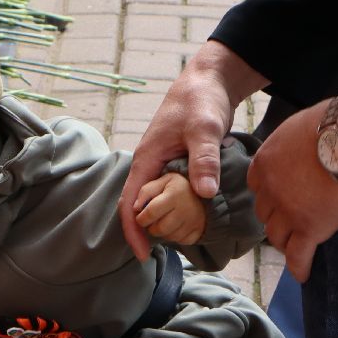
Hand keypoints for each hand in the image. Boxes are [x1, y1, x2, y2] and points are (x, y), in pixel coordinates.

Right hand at [118, 41, 265, 259]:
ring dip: (162, 221)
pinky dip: (177, 208)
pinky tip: (192, 218)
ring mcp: (162, 165)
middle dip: (148, 232)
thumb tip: (204, 193)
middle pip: (139, 206)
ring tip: (181, 241)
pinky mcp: (176, 164)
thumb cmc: (200, 101)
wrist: (208, 81)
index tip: (142, 256)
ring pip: (155, 201)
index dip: (133, 231)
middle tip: (169, 253)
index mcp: (146, 159)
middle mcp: (149, 166)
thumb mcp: (204, 128)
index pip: (130, 203)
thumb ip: (204, 159)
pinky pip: (170, 193)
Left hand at [134, 172, 206, 245]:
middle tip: (155, 218)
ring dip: (163, 232)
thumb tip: (136, 208)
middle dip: (151, 226)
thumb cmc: (179, 186)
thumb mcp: (162, 181)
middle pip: (158, 229)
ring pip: (169, 237)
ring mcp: (195, 222)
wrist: (206, 191)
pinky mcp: (200, 231)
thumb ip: (146, 191)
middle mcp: (186, 209)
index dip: (141, 217)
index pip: (149, 214)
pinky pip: (181, 241)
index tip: (142, 215)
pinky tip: (177, 225)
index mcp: (174, 194)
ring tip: (166, 219)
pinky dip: (175, 236)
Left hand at [247, 103, 337, 281]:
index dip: (269, 195)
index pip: (257, 189)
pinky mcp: (310, 228)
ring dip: (286, 241)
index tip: (279, 199)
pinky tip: (302, 274)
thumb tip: (298, 150)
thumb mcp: (296, 129)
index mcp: (263, 165)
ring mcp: (288, 212)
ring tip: (297, 245)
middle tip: (293, 220)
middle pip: (265, 214)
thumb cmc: (332, 124)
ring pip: (277, 236)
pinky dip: (299, 266)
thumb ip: (289, 148)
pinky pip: (299, 254)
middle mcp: (269, 191)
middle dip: (276, 217)